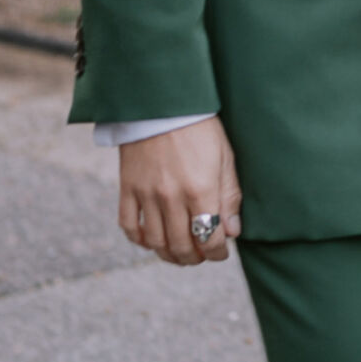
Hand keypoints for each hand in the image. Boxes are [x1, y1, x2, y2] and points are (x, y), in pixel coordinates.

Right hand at [119, 117, 241, 265]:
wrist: (162, 103)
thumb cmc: (200, 129)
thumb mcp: (225, 159)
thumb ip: (229, 197)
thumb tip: (232, 232)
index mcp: (201, 190)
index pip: (211, 238)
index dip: (219, 252)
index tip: (222, 252)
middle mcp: (172, 196)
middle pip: (182, 246)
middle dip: (196, 258)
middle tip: (201, 255)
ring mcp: (147, 194)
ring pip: (155, 242)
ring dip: (169, 255)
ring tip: (180, 253)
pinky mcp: (127, 187)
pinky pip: (128, 225)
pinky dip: (139, 240)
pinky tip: (151, 240)